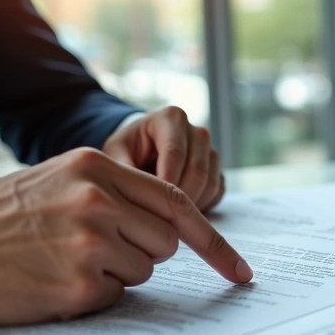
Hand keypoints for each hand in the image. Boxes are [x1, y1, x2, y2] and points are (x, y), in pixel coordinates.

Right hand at [0, 148, 252, 324]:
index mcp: (96, 167)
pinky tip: (53, 282)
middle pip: (165, 243)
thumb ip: (114, 190)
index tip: (240, 271)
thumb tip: (169, 222)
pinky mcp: (77, 286)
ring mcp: (89, 243)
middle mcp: (98, 200)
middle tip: (94, 250)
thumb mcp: (58, 179)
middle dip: (143, 253)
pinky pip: (115, 298)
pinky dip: (92, 298)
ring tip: (63, 261)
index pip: (177, 202)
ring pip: (143, 272)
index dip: (213, 242)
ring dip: (115, 275)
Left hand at [102, 106, 223, 211]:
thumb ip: (121, 167)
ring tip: (165, 215)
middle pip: (197, 171)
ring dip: (191, 205)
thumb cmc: (129, 148)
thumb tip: (127, 189)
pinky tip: (178, 211)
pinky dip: (201, 206)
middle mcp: (197, 132)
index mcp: (172, 118)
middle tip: (158, 216)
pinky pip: (216, 192)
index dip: (166, 182)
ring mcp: (210, 151)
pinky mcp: (217, 170)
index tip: (152, 202)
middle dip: (179, 198)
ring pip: (210, 184)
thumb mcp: (116, 152)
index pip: (176, 153)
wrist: (144, 149)